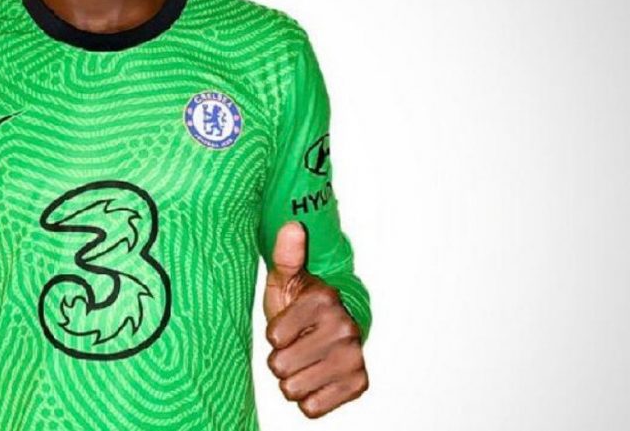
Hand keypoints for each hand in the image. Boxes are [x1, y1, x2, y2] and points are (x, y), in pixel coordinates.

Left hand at [263, 221, 368, 418]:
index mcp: (325, 299)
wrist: (332, 326)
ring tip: (303, 359)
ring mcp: (354, 355)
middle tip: (294, 344)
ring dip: (292, 379)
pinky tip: (315, 377)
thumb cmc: (300, 301)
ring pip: (294, 390)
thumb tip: (292, 226)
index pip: (274, 338)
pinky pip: (313, 408)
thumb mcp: (286, 277)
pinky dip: (309, 398)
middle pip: (281, 367)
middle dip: (280, 359)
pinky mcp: (359, 383)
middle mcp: (345, 326)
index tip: (285, 325)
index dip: (273, 335)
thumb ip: (285, 255)